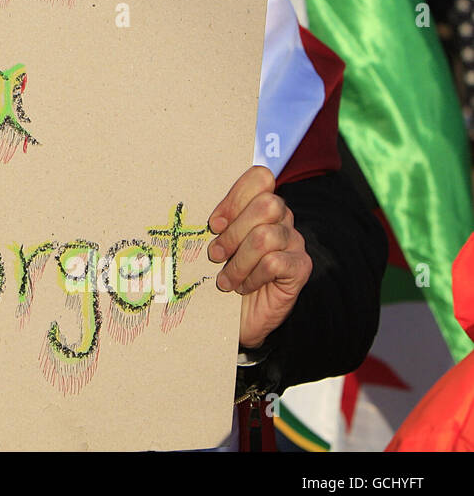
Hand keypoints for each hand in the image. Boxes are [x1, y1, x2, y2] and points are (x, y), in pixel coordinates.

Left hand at [207, 165, 312, 349]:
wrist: (237, 318)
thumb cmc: (222, 274)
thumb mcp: (213, 244)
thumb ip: (214, 224)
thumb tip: (194, 212)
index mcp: (260, 205)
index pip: (260, 177)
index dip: (235, 198)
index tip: (213, 224)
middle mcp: (282, 219)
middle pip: (267, 204)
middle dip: (234, 233)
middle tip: (216, 255)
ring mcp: (295, 242)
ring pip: (266, 236)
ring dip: (238, 262)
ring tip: (225, 279)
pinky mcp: (301, 267)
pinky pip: (274, 263)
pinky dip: (252, 277)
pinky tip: (244, 287)